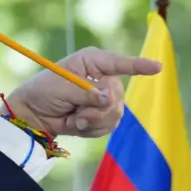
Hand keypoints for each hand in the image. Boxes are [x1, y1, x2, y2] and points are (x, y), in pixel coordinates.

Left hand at [4, 48, 162, 137]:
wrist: (33, 115)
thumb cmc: (43, 92)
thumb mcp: (62, 87)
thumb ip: (86, 92)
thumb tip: (109, 99)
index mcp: (93, 61)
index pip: (119, 62)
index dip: (139, 65)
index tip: (157, 67)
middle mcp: (102, 77)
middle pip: (118, 95)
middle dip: (98, 109)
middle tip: (79, 113)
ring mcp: (104, 97)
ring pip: (116, 113)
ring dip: (93, 120)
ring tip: (75, 118)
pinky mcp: (103, 115)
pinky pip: (109, 125)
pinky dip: (92, 129)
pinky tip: (77, 124)